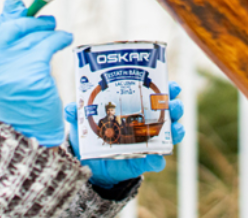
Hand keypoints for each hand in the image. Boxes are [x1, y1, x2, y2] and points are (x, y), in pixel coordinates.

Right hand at [0, 0, 72, 146]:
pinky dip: (59, 38)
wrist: (27, 134)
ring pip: (33, 35)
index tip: (14, 18)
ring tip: (56, 34)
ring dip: (48, 30)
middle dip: (32, 21)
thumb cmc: (16, 97)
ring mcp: (11, 69)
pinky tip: (64, 40)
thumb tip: (15, 1)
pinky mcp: (33, 75)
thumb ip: (6, 36)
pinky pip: (48, 44)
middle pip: (11, 25)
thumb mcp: (3, 67)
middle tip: (46, 23)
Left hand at [65, 81, 185, 187]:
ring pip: (168, 136)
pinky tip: (158, 160)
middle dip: (175, 107)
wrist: (89, 161)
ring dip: (175, 131)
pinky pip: (154, 162)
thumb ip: (77, 114)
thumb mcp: (82, 121)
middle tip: (175, 104)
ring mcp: (146, 143)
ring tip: (176, 127)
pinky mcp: (141, 162)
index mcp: (133, 109)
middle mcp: (144, 124)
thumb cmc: (89, 134)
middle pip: (167, 113)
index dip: (166, 90)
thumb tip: (70, 108)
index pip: (154, 97)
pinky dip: (157, 161)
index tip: (172, 85)